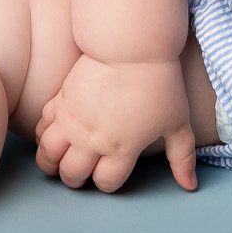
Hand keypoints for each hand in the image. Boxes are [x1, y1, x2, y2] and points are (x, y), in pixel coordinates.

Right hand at [34, 53, 198, 193]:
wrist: (131, 47)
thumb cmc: (159, 83)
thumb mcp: (178, 123)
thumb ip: (182, 157)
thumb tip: (190, 185)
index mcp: (122, 149)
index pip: (105, 182)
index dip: (107, 184)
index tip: (110, 174)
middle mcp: (92, 140)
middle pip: (72, 174)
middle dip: (75, 179)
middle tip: (80, 172)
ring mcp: (72, 121)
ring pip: (48, 155)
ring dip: (50, 163)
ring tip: (57, 161)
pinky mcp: (60, 101)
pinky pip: (41, 127)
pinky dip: (42, 136)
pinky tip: (51, 135)